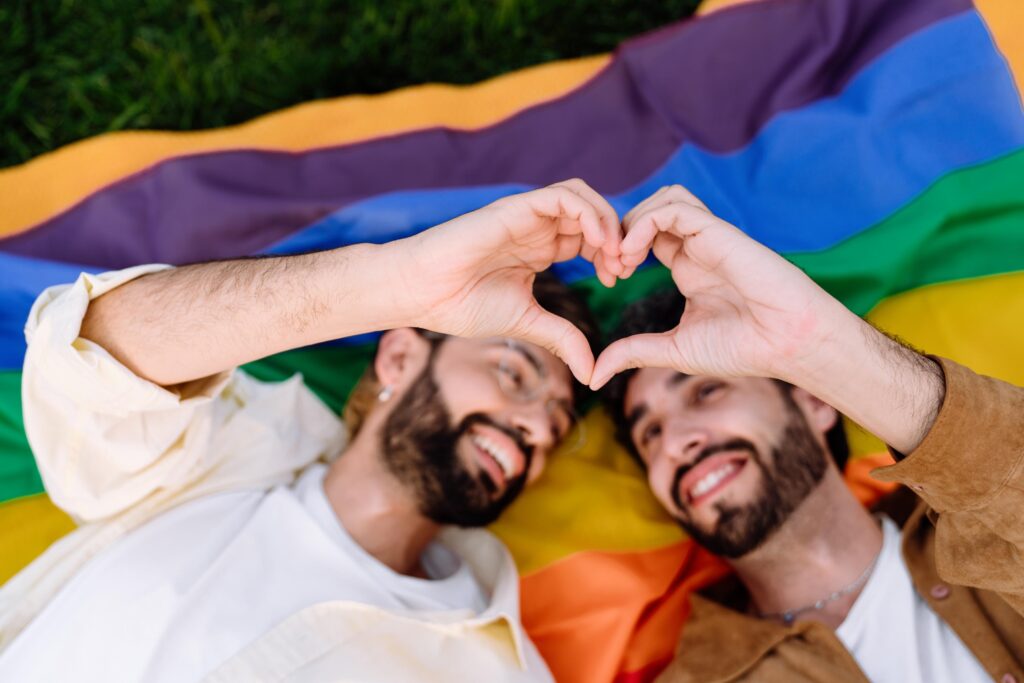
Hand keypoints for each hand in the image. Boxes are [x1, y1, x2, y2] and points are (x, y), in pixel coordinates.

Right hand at [401, 179, 623, 383]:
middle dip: (616, 238)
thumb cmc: (463, 305)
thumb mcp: (527, 323)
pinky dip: (589, 213)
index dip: (610, 254)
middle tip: (623, 267)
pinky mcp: (516, 208)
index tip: (616, 280)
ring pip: (583, 198)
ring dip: (607, 221)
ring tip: (613, 254)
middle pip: (592, 214)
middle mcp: (536, 228)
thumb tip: (592, 372)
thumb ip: (562, 338)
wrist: (424, 293)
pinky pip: (564, 196)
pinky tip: (597, 242)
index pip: (589, 238)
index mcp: (539, 249)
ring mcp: (527, 216)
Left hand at [590, 185, 851, 388]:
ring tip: (623, 257)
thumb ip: (634, 352)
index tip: (609, 280)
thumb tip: (594, 374)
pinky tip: (635, 253)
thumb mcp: (673, 350)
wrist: (787, 344)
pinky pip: (675, 208)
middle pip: (651, 210)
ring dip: (633, 220)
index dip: (619, 250)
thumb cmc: (743, 347)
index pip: (646, 237)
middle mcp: (698, 247)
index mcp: (688, 268)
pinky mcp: (720, 233)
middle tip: (610, 267)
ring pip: (664, 198)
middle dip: (620, 232)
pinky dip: (645, 223)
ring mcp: (709, 237)